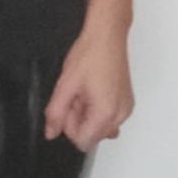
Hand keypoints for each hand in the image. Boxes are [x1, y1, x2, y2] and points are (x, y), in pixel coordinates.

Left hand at [43, 25, 133, 151]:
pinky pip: (108, 116)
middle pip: (93, 135)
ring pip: (100, 126)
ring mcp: (125, 108)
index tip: (67, 106)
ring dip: (87, 114)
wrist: (107, 35)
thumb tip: (51, 133)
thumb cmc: (89, 55)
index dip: (69, 126)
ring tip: (83, 91)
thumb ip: (55, 113)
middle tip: (74, 95)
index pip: (83, 142)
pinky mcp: (126, 101)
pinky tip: (91, 89)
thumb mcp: (65, 85)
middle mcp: (121, 115)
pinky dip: (97, 107)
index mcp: (106, 113)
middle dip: (78, 119)